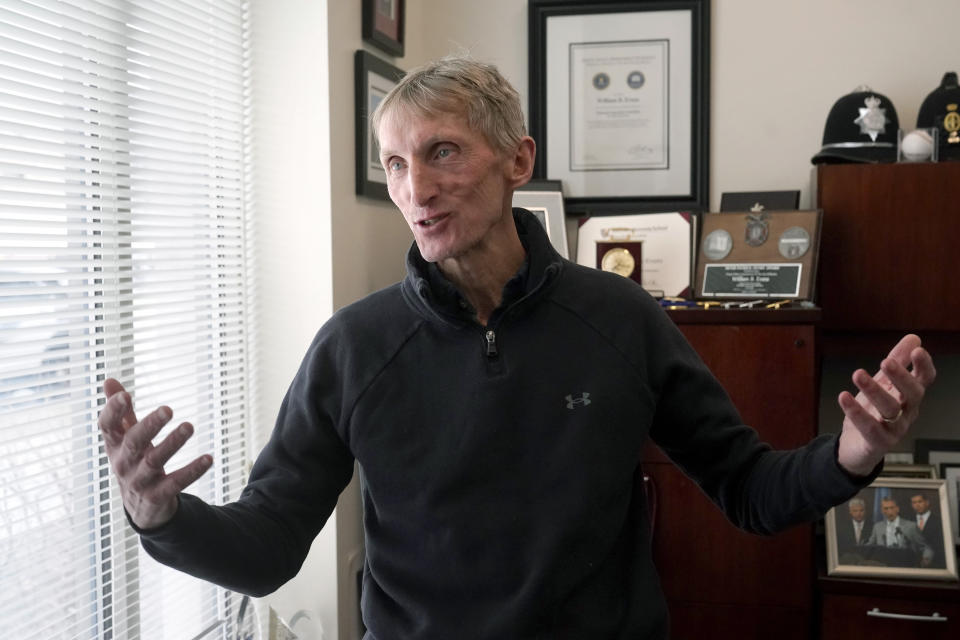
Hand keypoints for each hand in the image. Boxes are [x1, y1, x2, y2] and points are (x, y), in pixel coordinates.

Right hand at [98, 378, 212, 529]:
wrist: (140, 508)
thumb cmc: (134, 462)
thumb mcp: (125, 438)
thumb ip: (121, 412)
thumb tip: (109, 380)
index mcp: (114, 446)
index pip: (107, 427)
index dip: (113, 411)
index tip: (124, 395)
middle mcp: (123, 463)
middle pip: (133, 443)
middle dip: (149, 426)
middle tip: (168, 408)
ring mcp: (139, 481)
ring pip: (155, 461)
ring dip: (173, 444)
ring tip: (189, 426)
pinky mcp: (157, 497)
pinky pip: (175, 483)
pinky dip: (192, 471)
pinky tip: (208, 458)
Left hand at [837, 334, 935, 476]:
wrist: (856, 445)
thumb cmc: (873, 411)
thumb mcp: (883, 383)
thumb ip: (898, 360)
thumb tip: (914, 338)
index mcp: (909, 396)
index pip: (924, 380)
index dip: (924, 366)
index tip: (918, 350)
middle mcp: (907, 412)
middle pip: (912, 394)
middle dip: (900, 377)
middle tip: (885, 361)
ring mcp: (894, 429)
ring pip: (890, 409)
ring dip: (873, 390)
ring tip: (857, 374)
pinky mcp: (877, 442)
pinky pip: (869, 428)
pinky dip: (856, 412)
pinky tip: (843, 396)